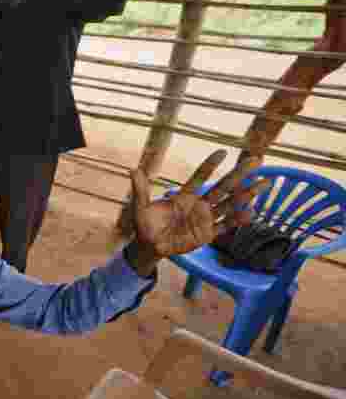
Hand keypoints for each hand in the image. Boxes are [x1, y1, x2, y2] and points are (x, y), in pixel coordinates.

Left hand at [129, 150, 269, 270]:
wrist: (149, 247)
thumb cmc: (145, 225)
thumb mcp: (140, 208)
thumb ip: (140, 190)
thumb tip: (133, 169)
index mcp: (184, 196)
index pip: (200, 177)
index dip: (210, 165)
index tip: (222, 152)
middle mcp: (199, 205)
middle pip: (222, 187)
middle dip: (239, 174)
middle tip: (256, 160)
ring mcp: (205, 219)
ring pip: (230, 204)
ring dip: (247, 194)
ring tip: (265, 182)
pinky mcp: (207, 234)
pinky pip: (225, 226)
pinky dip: (237, 220)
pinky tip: (251, 212)